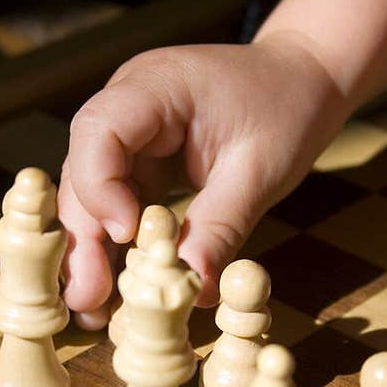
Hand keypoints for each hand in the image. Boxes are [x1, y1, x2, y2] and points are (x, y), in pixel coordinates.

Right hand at [58, 35, 344, 327]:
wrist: (304, 79)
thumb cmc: (288, 110)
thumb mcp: (261, 171)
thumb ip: (221, 226)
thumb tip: (193, 291)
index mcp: (156, 86)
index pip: (99, 129)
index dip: (99, 186)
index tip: (125, 235)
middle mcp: (129, 103)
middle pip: (83, 168)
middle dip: (84, 235)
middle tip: (88, 299)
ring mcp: (131, 131)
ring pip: (91, 190)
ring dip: (91, 247)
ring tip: (93, 307)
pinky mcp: (141, 157)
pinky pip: (117, 199)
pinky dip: (116, 241)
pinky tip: (115, 286)